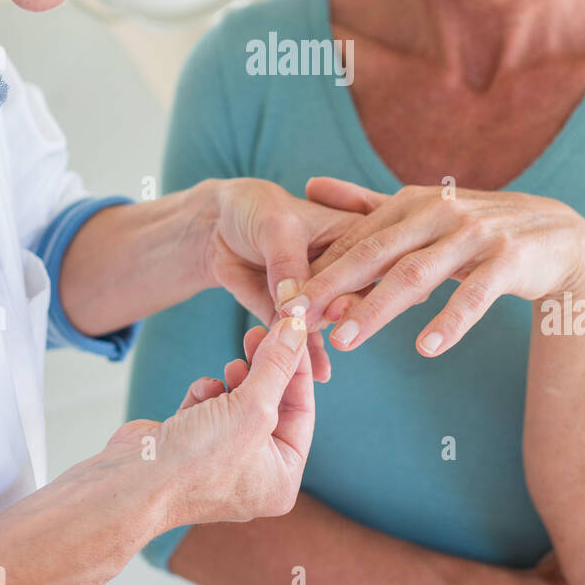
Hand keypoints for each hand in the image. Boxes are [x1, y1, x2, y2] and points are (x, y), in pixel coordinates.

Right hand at [102, 314, 313, 526]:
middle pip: (270, 404)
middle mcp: (254, 473)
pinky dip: (205, 394)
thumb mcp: (253, 407)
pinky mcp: (190, 445)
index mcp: (281, 478)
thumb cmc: (199, 459)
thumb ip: (277, 366)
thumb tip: (297, 328)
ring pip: (239, 402)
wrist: (132, 483)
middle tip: (256, 333)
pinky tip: (200, 394)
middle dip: (263, 368)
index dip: (297, 368)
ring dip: (233, 381)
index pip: (302, 411)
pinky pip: (210, 408)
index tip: (292, 330)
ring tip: (229, 368)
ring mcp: (220, 460)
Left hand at [196, 177, 360, 380]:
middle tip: (332, 328)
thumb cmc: (256, 210)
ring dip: (324, 336)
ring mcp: (322, 293)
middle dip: (341, 314)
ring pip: (329, 319)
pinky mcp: (297, 314)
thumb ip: (286, 262)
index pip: (365, 261)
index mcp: (355, 232)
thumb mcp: (275, 226)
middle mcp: (346, 266)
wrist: (219, 227)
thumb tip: (294, 304)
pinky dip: (308, 354)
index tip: (340, 303)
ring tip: (317, 353)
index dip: (356, 283)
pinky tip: (316, 373)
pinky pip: (305, 337)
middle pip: (352, 294)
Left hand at [278, 177, 584, 356]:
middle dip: (332, 286)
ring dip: (377, 309)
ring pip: (416, 275)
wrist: (557, 236)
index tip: (284, 301)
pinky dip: (449, 322)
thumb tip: (309, 184)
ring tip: (344, 341)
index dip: (319, 270)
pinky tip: (426, 348)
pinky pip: (473, 296)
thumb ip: (364, 204)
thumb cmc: (477, 228)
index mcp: (412, 202)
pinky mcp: (507, 261)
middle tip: (297, 319)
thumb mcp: (421, 210)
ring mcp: (475, 235)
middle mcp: (439, 212)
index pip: (355, 239)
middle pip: (375, 253)